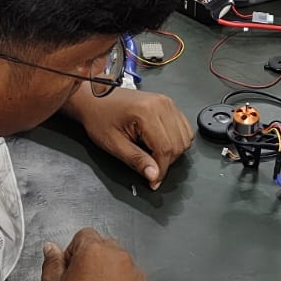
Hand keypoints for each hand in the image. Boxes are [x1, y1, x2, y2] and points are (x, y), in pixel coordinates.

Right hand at [38, 229, 151, 280]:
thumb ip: (52, 262)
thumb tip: (52, 247)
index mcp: (95, 250)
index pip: (85, 236)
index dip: (74, 252)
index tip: (69, 272)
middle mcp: (120, 257)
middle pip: (106, 247)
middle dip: (94, 259)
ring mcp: (137, 275)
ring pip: (121, 265)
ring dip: (111, 273)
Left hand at [66, 88, 192, 189]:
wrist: (95, 99)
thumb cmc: (99, 116)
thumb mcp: (114, 144)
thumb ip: (136, 160)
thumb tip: (154, 175)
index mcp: (146, 112)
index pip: (166, 149)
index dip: (161, 170)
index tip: (154, 181)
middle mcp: (161, 105)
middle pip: (178, 144)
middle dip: (166, 162)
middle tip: (150, 167)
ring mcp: (167, 103)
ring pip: (185, 138)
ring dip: (173, 151)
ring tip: (152, 152)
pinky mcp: (169, 105)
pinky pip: (185, 129)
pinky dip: (176, 141)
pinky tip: (159, 142)